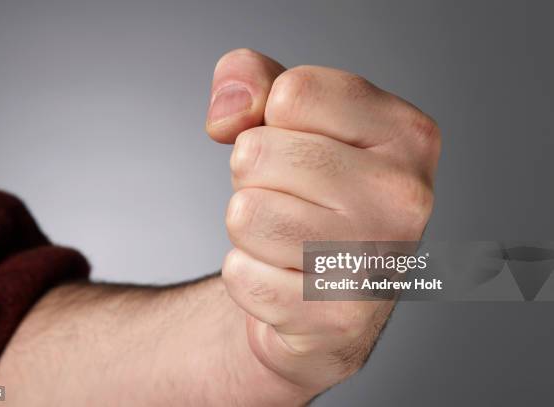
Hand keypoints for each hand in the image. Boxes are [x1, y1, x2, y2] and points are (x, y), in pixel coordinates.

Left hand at [207, 49, 439, 393]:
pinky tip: (288, 279)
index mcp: (406, 134)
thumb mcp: (289, 118)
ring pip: (244, 215)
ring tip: (289, 238)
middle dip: (253, 177)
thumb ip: (252, 79)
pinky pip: (241, 275)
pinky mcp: (339, 319)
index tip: (300, 145)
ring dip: (248, 228)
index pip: (290, 94)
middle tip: (291, 199)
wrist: (325, 291)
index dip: (271, 120)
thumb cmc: (310, 196)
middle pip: (255, 154)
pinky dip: (249, 276)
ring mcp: (377, 262)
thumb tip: (232, 111)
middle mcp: (404, 196)